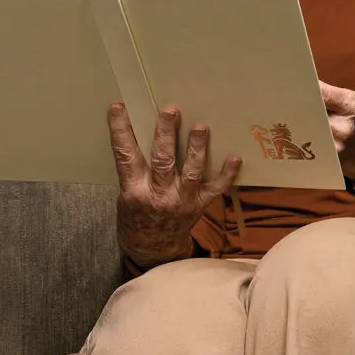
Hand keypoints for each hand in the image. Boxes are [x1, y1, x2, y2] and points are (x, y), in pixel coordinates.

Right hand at [108, 103, 238, 268]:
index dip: (120, 130)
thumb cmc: (136, 214)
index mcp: (133, 189)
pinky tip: (235, 158)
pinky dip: (227, 174)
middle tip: (171, 110)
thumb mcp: (126, 193)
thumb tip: (140, 131)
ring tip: (201, 126)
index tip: (118, 107)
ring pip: (191, 171)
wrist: (151, 248)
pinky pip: (216, 189)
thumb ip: (134, 168)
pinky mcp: (199, 205)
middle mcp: (158, 194)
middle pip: (162, 160)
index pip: (124, 155)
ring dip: (197, 148)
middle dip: (166, 134)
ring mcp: (181, 200)